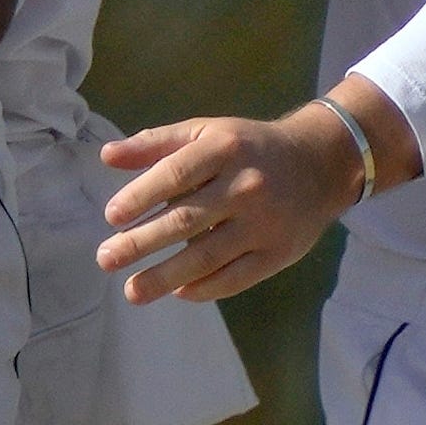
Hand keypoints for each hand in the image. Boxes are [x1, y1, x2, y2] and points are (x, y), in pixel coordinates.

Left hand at [95, 96, 378, 302]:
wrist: (320, 163)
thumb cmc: (249, 146)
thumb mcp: (206, 131)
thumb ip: (156, 143)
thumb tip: (107, 156)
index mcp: (224, 148)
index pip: (176, 174)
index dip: (141, 196)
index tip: (111, 217)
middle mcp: (245, 186)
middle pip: (187, 220)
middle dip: (142, 243)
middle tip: (105, 259)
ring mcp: (264, 223)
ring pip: (208, 256)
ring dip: (165, 277)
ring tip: (132, 290)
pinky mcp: (279, 253)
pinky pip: (236, 277)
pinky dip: (205, 288)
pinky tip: (177, 292)